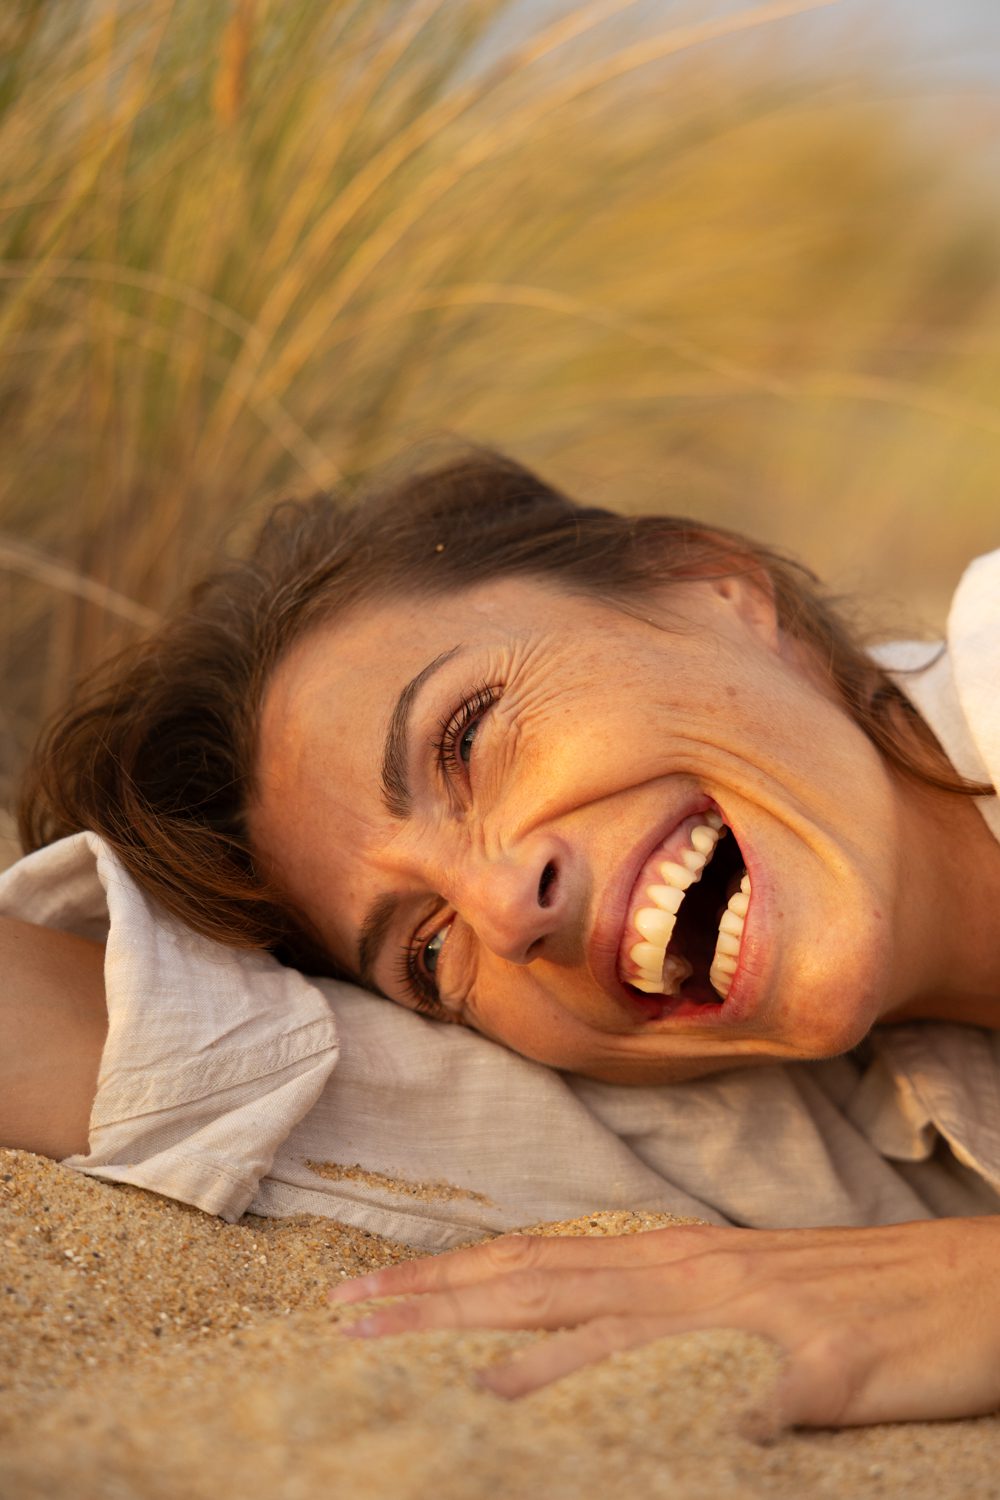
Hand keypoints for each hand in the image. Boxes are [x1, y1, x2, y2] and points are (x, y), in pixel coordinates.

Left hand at [330, 1217, 999, 1428]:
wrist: (971, 1286)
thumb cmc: (852, 1291)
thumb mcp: (738, 1291)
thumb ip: (654, 1307)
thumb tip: (563, 1335)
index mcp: (674, 1260)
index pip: (533, 1266)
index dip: (445, 1282)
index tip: (361, 1299)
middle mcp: (696, 1278)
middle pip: (545, 1290)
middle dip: (441, 1306)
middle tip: (347, 1321)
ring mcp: (756, 1322)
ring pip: (620, 1336)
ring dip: (530, 1362)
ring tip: (448, 1386)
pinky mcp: (824, 1369)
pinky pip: (748, 1400)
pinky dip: (688, 1412)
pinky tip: (642, 1436)